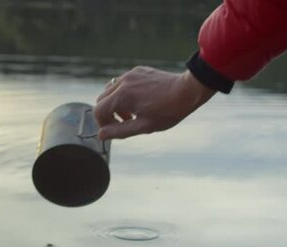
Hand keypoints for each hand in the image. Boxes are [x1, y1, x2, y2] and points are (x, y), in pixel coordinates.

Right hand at [94, 67, 214, 139]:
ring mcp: (130, 74)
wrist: (188, 90)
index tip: (113, 130)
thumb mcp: (143, 126)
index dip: (102, 124)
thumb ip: (119, 131)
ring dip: (115, 103)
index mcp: (122, 96)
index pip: (98, 111)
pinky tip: (141, 101)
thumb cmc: (168, 111)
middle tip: (125, 122)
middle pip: (101, 100)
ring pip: (111, 90)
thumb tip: (101, 135)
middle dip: (108, 114)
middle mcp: (123, 82)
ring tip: (133, 113)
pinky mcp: (138, 70)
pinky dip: (124, 93)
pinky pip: (123, 82)